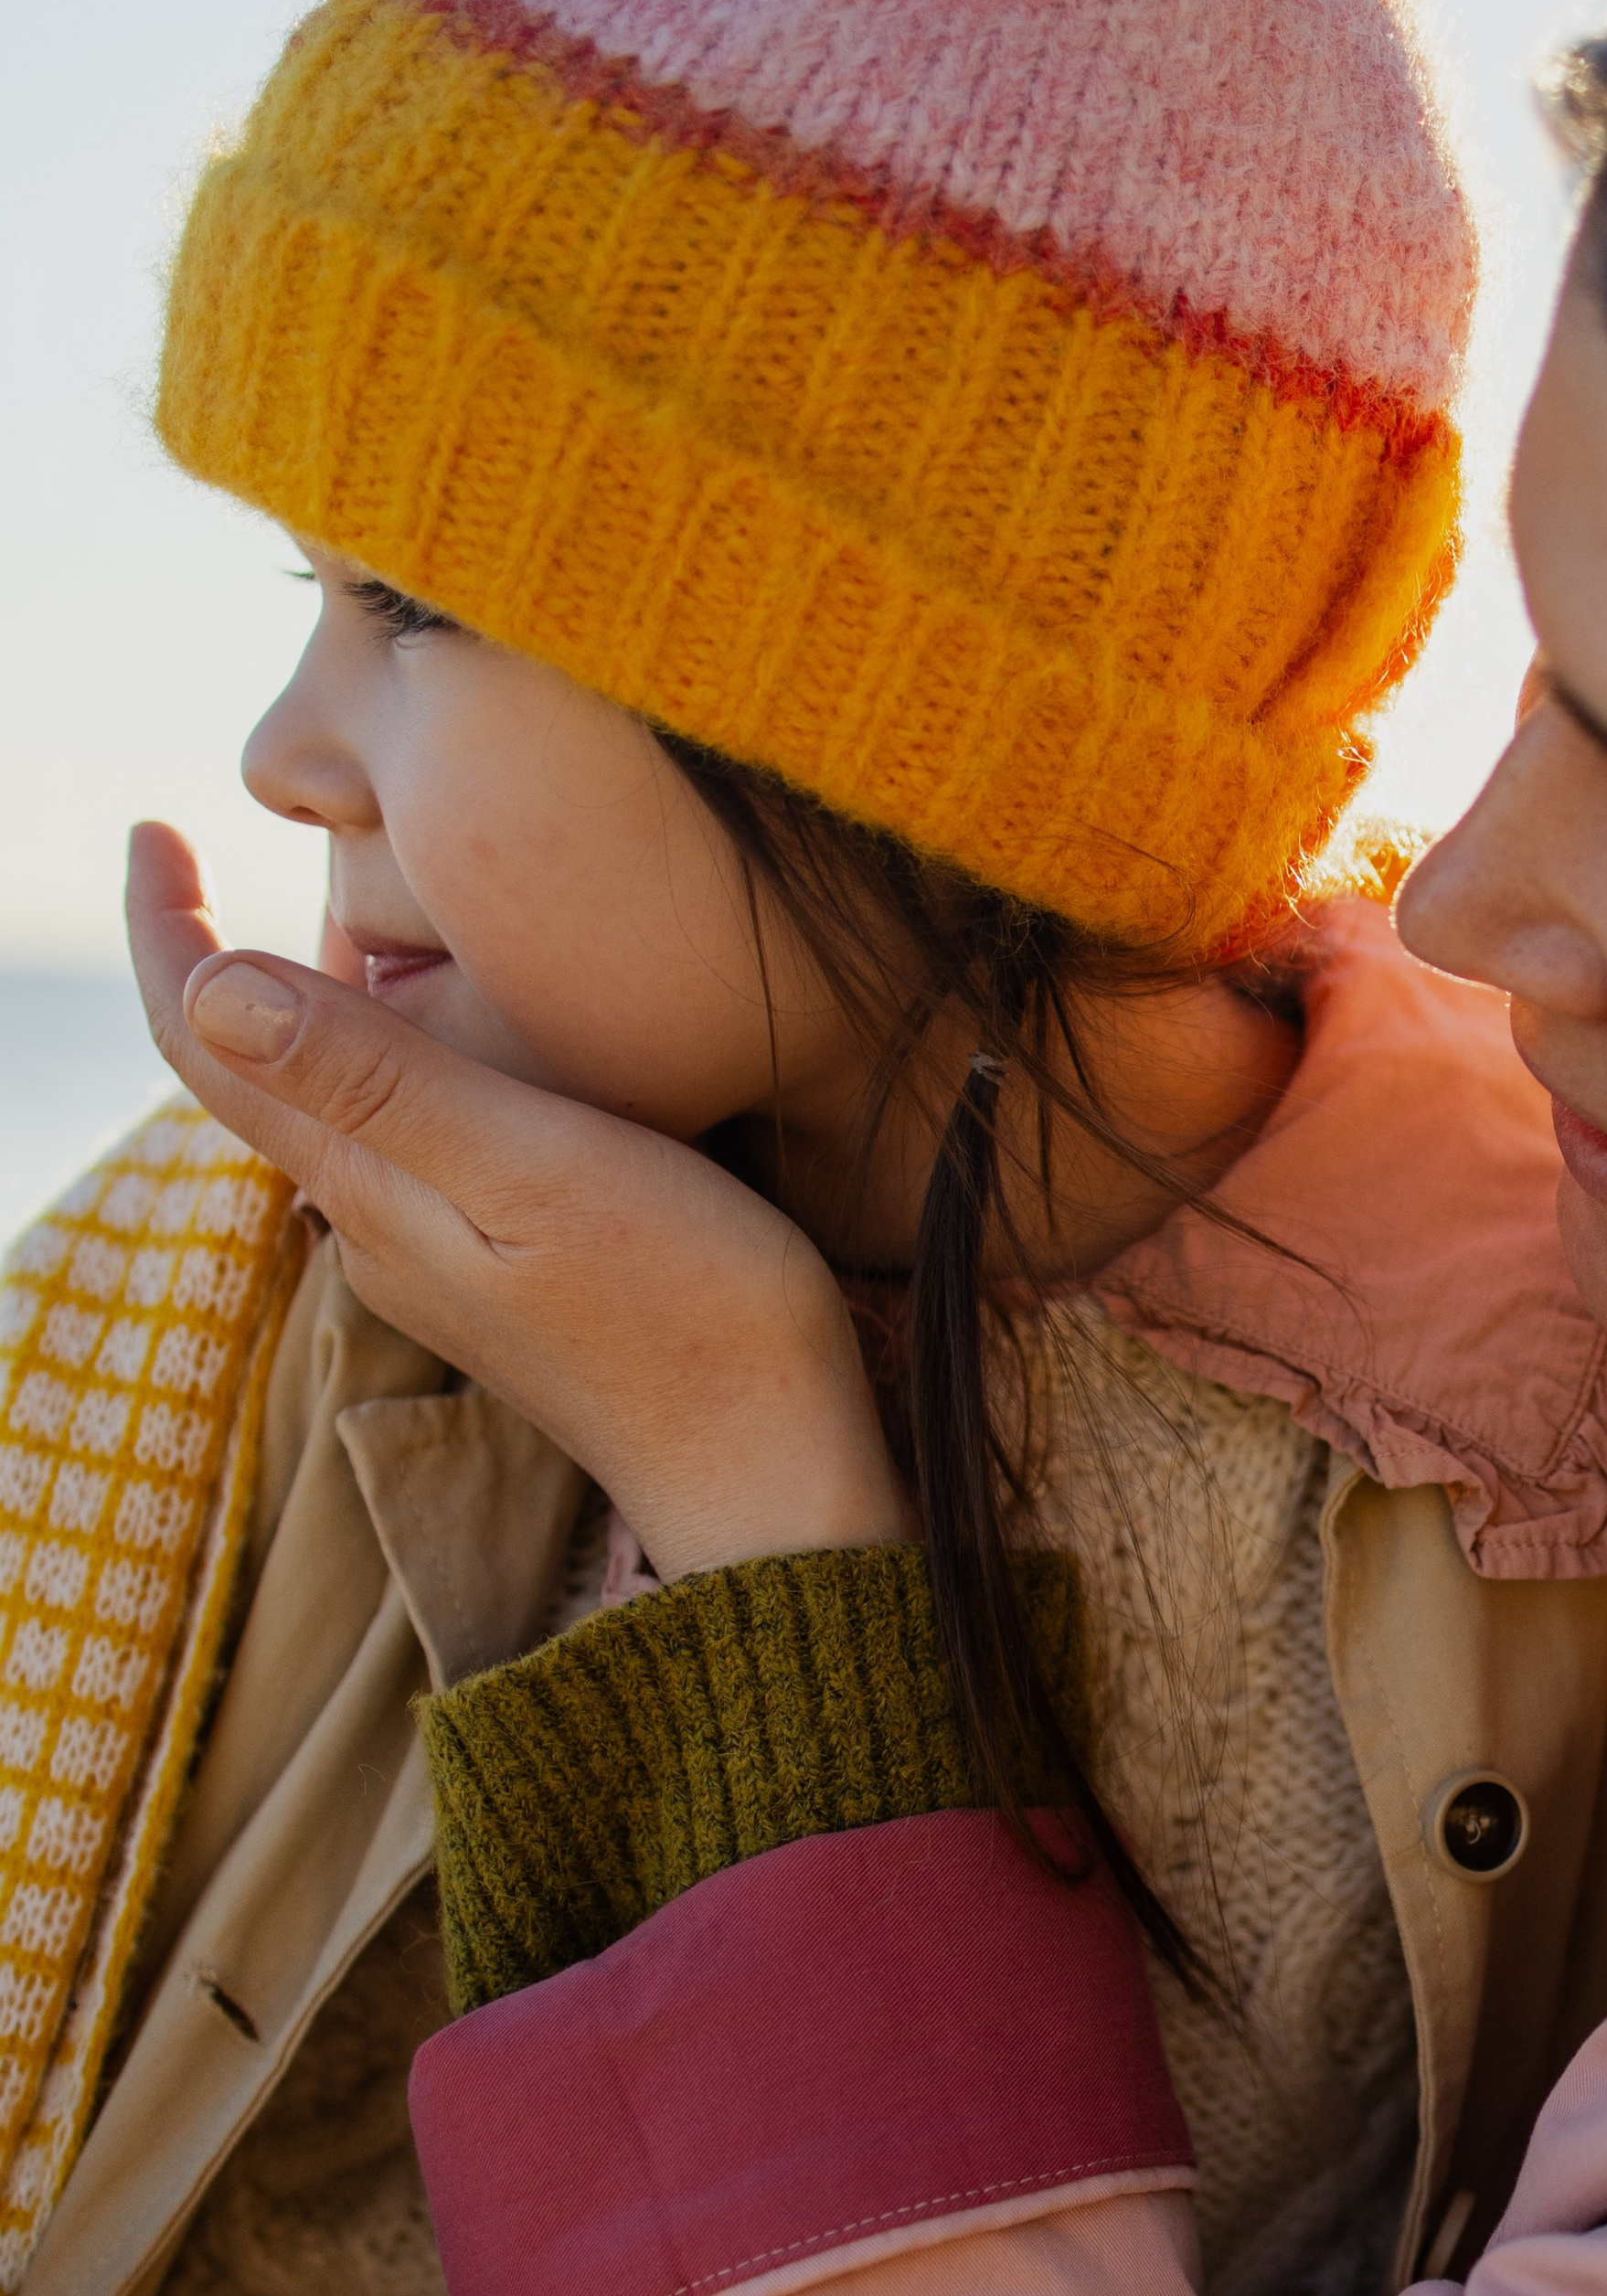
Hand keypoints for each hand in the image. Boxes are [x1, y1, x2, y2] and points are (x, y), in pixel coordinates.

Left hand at [126, 825, 915, 1578]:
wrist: (770, 1467)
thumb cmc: (683, 1306)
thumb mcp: (531, 1166)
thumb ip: (381, 1077)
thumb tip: (212, 985)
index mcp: (367, 1185)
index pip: (208, 1045)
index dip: (162, 931)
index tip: (146, 828)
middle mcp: (376, 1224)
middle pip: (257, 1070)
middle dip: (221, 955)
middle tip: (217, 837)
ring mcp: (438, 1255)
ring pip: (337, 1101)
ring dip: (316, 1002)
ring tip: (350, 900)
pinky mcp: (505, 1270)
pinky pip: (410, 1137)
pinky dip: (398, 1053)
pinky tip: (460, 1024)